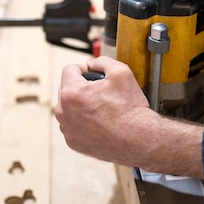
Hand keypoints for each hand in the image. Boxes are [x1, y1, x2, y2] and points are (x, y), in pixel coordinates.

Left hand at [55, 56, 203, 177]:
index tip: (93, 75)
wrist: (138, 139)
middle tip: (101, 93)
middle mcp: (64, 112)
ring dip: (80, 105)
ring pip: (68, 108)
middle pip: (66, 89)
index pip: (69, 70)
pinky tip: (100, 122)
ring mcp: (67, 129)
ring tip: (101, 108)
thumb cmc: (130, 110)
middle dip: (81, 87)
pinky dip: (83, 122)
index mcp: (72, 93)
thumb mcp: (121, 72)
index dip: (84, 69)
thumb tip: (92, 63)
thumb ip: (102, 61)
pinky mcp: (73, 142)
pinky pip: (73, 125)